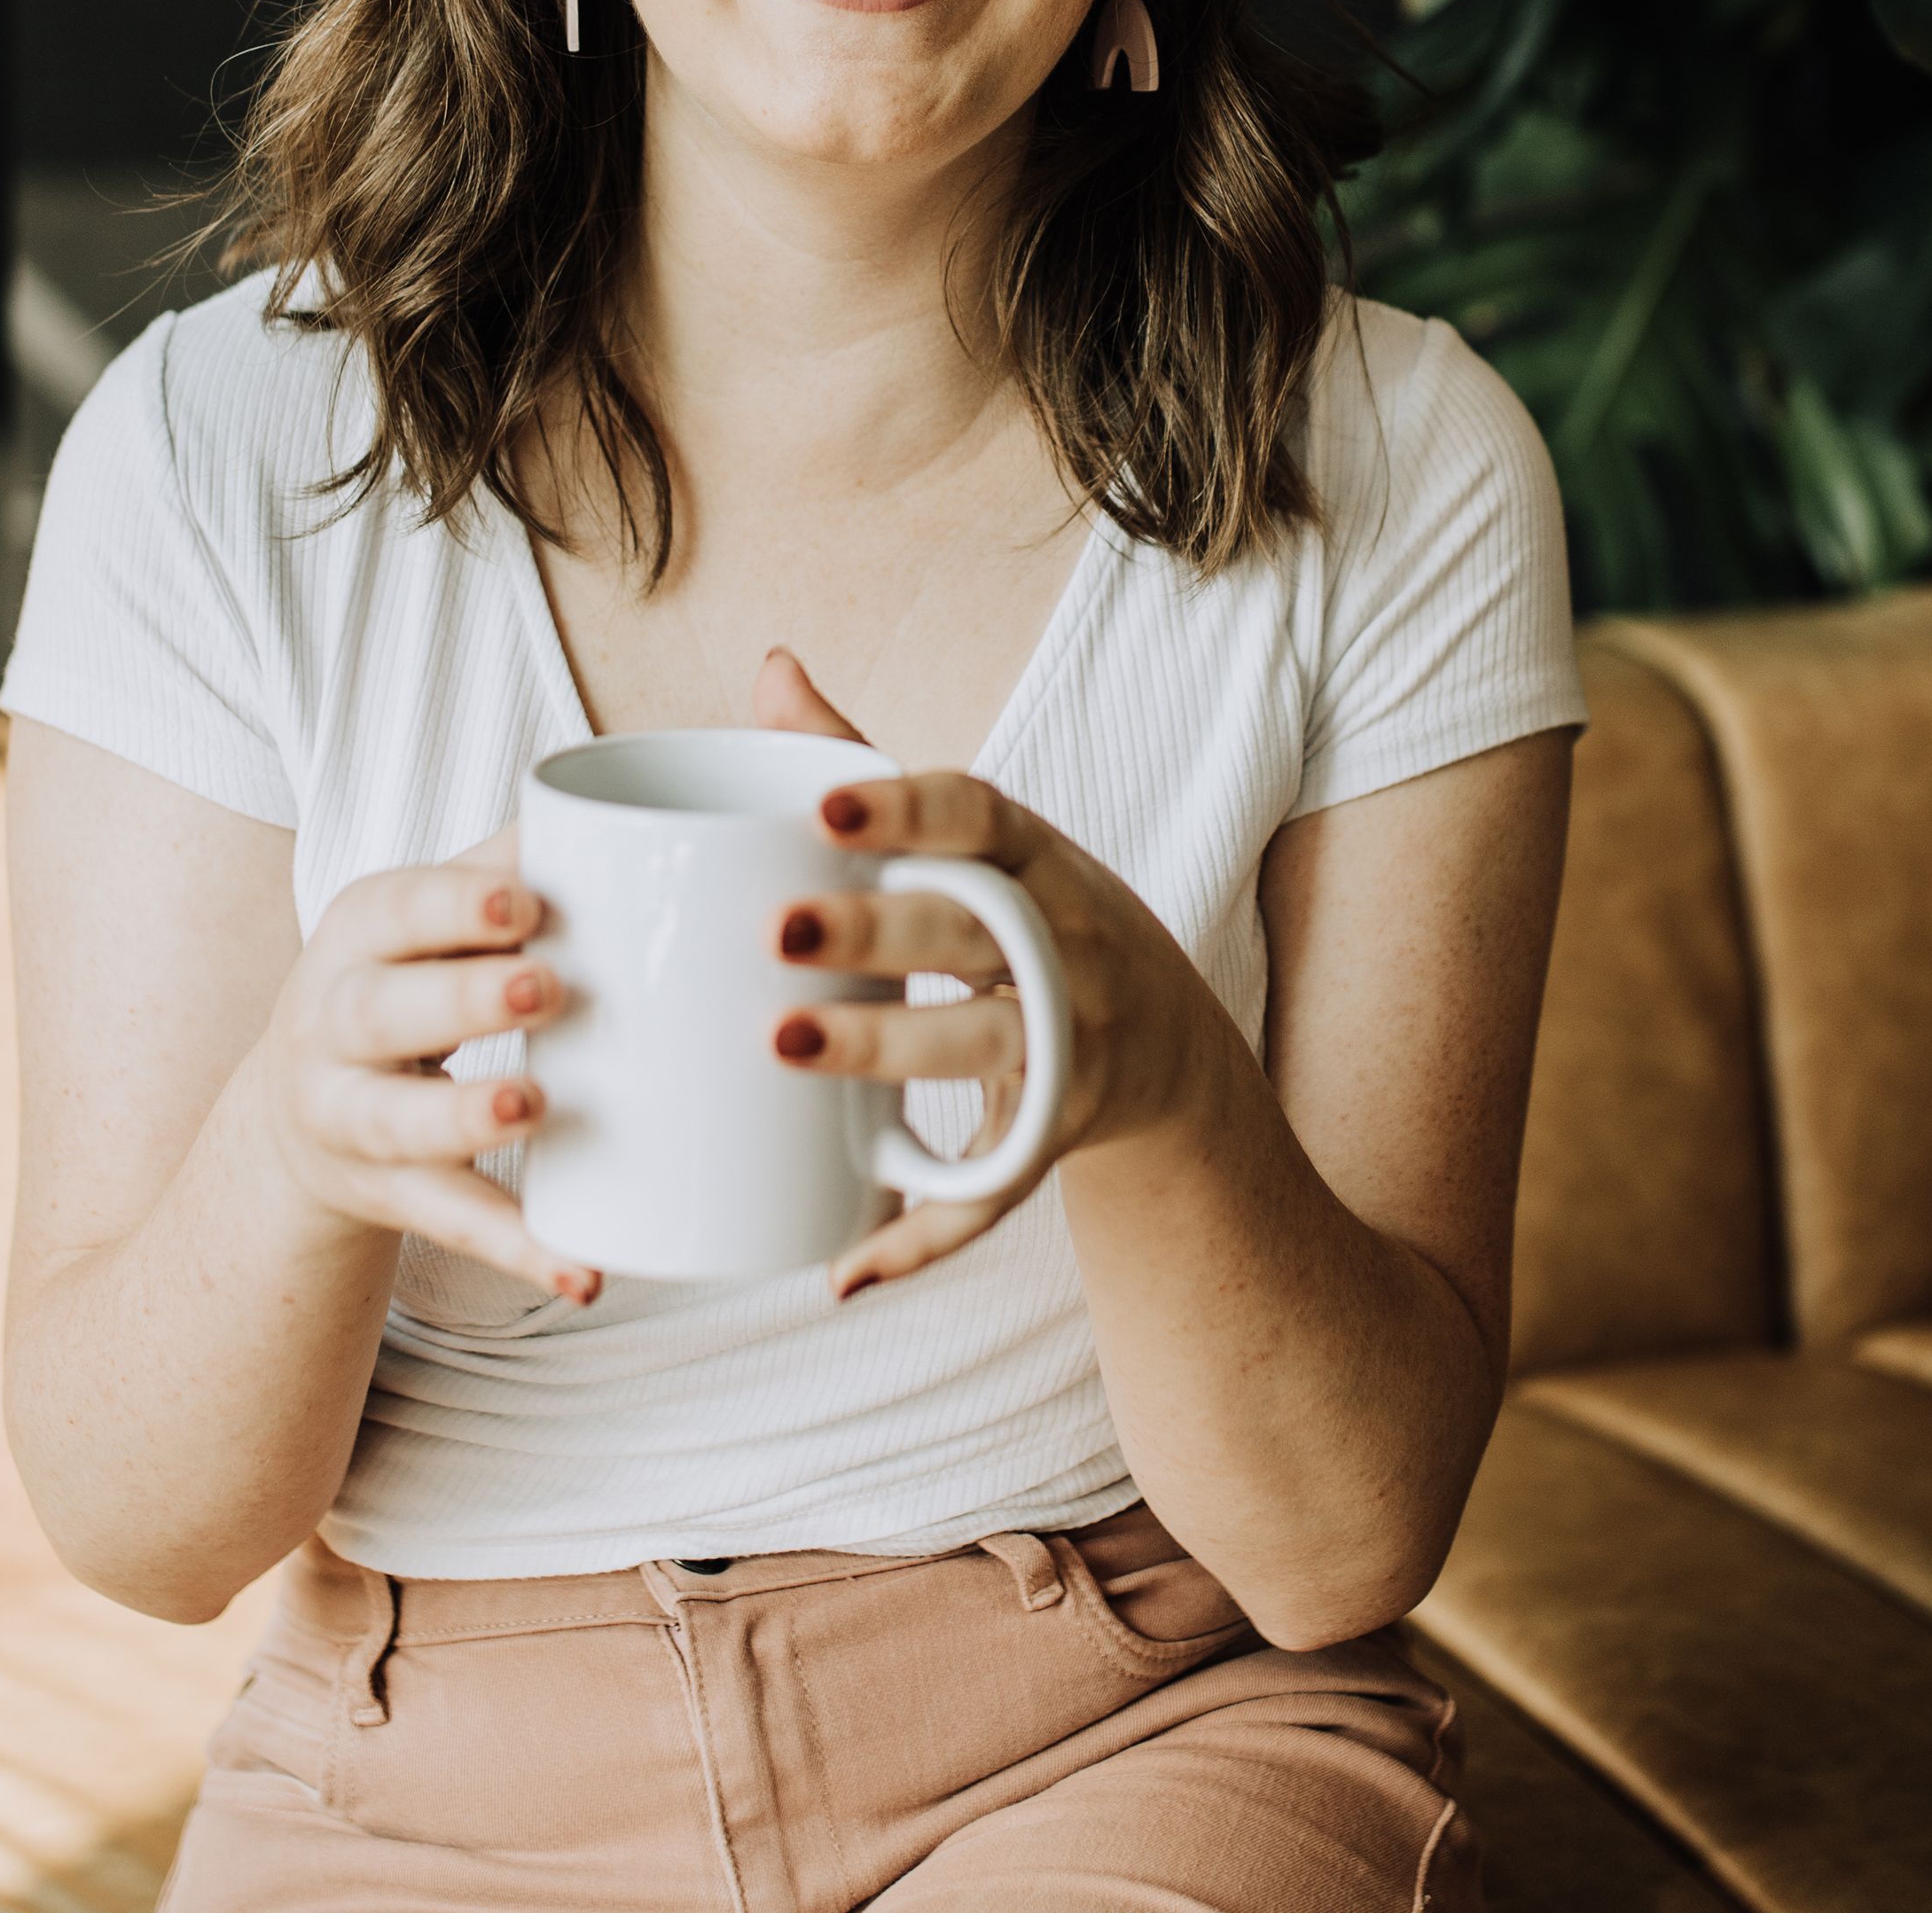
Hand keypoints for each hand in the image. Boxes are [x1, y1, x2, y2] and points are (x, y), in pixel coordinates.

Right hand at [259, 831, 601, 1306]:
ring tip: (534, 1106)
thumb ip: (504, 865)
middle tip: (549, 987)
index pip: (396, 910)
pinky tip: (586, 1269)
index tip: (524, 902)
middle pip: (383, 1011)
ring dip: (465, 1119)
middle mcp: (332, 1024)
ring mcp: (349, 1118)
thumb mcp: (424, 916)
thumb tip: (609, 808)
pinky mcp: (384, 1196)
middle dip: (463, 1000)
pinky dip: (520, 1247)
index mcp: (356, 934)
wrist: (299, 1106)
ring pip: (398, 1125)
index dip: (455, 905)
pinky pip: (450, 1225)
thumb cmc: (403, 977)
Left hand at [751, 648, 1215, 1296]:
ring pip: (985, 1050)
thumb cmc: (1027, 914)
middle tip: (776, 932)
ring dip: (889, 1052)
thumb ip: (866, 760)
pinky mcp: (1056, 1133)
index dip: (906, 810)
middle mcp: (1067, 946)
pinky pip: (994, 1190)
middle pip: (976, 932)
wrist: (1161, 1044)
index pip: (981, 815)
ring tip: (783, 1046)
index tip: (822, 808)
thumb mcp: (975, 839)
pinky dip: (922, 1236)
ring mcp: (1071, 1044)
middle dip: (879, 932)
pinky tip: (844, 1264)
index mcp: (1035, 859)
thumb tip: (769, 667)